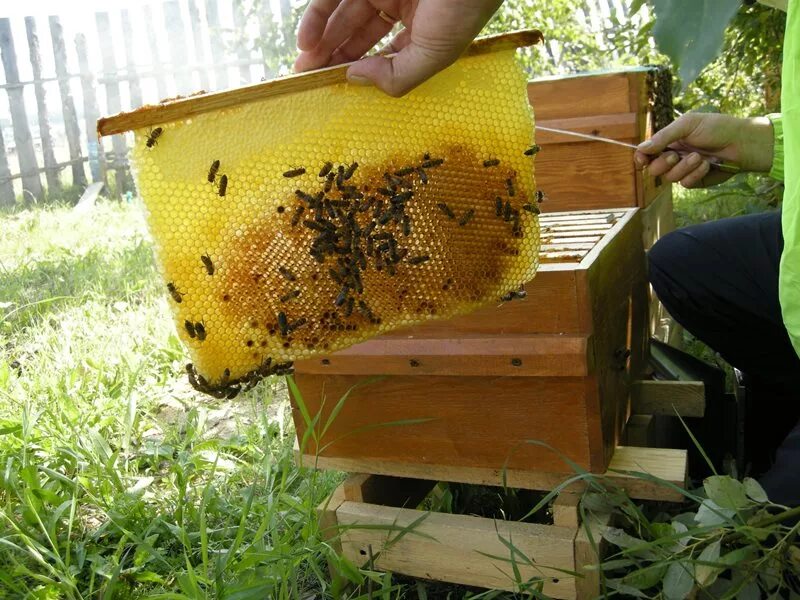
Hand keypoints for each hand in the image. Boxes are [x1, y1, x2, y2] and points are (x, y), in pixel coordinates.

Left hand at [294, 0, 502, 96]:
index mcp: (422, 30)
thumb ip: (397, 76)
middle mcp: (401, 7)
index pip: (384, 54)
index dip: (360, 70)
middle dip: (333, 56)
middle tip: (309, 78)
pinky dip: (317, 16)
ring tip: (303, 63)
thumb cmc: (463, 7)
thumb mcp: (435, 55)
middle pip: (358, 36)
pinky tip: (307, 40)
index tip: (337, 88)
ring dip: (320, 39)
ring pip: (343, 15)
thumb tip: (356, 79)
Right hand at [634, 113, 773, 188]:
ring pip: (669, 178)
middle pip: (653, 169)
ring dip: (684, 167)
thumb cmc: (717, 128)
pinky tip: (707, 165)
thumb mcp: (688, 124)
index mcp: (669, 142)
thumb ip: (664, 136)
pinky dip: (695, 174)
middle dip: (662, 164)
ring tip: (699, 157)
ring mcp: (683, 170)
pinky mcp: (695, 181)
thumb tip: (641, 148)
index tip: (642, 160)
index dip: (641, 158)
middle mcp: (673, 157)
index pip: (646, 153)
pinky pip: (685, 184)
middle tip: (675, 156)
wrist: (742, 143)